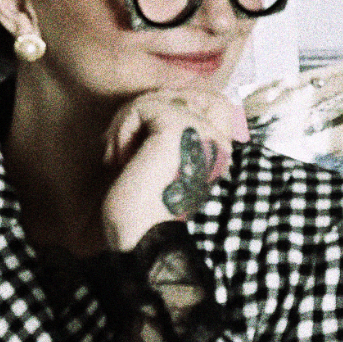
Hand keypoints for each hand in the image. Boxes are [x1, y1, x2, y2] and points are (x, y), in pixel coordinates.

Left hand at [100, 90, 246, 248]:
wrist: (143, 248)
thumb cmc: (146, 219)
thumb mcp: (162, 168)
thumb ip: (169, 134)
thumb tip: (152, 104)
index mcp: (222, 153)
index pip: (208, 100)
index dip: (166, 114)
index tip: (139, 154)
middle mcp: (220, 142)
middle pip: (181, 93)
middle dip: (142, 116)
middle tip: (122, 155)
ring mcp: (203, 133)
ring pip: (159, 97)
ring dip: (128, 124)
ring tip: (120, 160)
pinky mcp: (180, 130)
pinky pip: (144, 106)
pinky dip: (122, 130)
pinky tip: (120, 162)